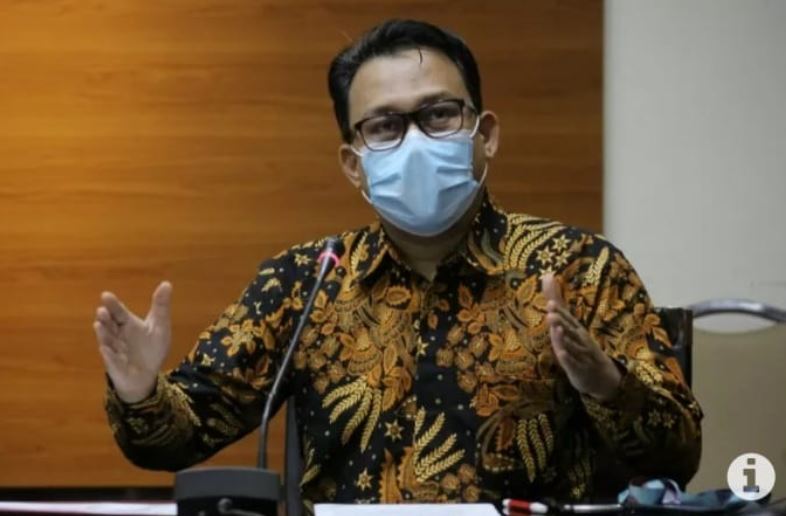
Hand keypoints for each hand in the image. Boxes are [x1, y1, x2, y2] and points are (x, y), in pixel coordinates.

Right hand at [93, 281, 172, 402]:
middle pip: (110, 325)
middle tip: (102, 310)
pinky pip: (112, 361)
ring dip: (103, 333)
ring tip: (99, 324)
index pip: (119, 313)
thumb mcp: (160, 326)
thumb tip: (166, 283)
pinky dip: (109, 355)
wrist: (146, 375)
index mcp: (128, 324)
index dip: (113, 305)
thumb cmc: (151, 348)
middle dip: (105, 318)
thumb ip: (161, 306)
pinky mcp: (116, 366)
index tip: (106, 295)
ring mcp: (115, 350)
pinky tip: (105, 350)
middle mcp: (118, 335)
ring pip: (107, 340)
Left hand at [541, 273, 621, 400]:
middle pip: (570, 329)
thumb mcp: (569, 328)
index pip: (567, 319)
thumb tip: (547, 276)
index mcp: (577, 330)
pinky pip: (574, 363)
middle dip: (561, 320)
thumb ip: (558, 304)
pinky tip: (561, 354)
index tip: (549, 302)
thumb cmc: (580, 347)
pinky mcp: (579, 369)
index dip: (559, 311)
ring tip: (556, 329)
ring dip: (565, 338)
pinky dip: (568, 359)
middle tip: (550, 310)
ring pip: (573, 345)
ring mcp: (581, 355)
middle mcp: (580, 340)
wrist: (601, 377)